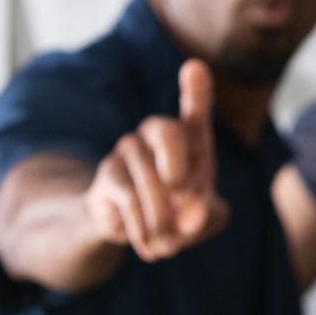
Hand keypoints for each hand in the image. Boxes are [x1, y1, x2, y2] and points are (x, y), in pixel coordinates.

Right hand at [84, 59, 230, 261]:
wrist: (133, 229)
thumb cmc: (177, 212)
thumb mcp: (202, 218)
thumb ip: (207, 216)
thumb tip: (190, 216)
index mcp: (190, 138)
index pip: (194, 109)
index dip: (195, 90)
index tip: (194, 68)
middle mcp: (156, 133)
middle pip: (165, 131)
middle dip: (178, 170)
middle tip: (184, 202)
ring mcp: (129, 149)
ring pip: (148, 179)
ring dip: (163, 218)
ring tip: (170, 244)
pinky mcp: (108, 173)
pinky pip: (129, 200)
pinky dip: (144, 229)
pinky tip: (150, 246)